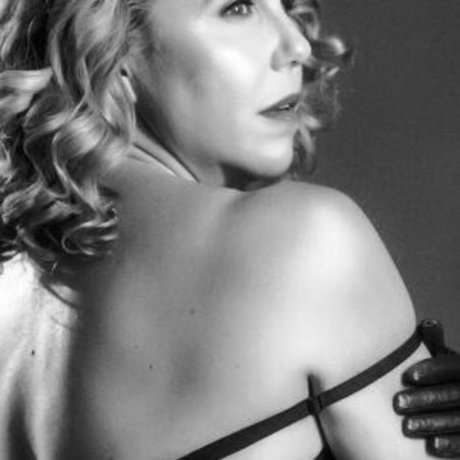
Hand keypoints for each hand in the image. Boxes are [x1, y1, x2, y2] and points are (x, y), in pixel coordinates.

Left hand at [394, 321, 459, 457]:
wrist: (459, 406)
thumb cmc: (446, 379)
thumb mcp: (444, 362)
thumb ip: (435, 346)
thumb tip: (428, 324)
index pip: (452, 367)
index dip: (432, 370)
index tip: (408, 376)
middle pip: (454, 394)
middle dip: (425, 399)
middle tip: (397, 404)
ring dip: (432, 423)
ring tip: (406, 427)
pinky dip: (452, 444)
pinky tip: (432, 445)